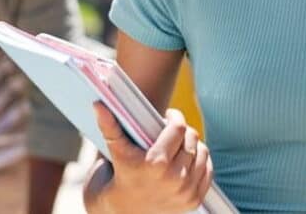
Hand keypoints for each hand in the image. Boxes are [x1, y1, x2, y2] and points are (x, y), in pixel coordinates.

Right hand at [93, 103, 212, 213]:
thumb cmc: (114, 182)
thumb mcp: (114, 154)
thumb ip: (109, 127)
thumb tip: (98, 103)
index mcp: (155, 164)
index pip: (178, 128)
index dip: (174, 117)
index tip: (168, 116)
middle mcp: (175, 180)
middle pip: (192, 138)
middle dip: (181, 131)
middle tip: (170, 132)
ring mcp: (186, 192)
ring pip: (202, 151)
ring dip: (192, 145)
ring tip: (178, 145)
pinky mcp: (194, 201)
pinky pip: (207, 169)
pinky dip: (199, 162)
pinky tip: (186, 160)